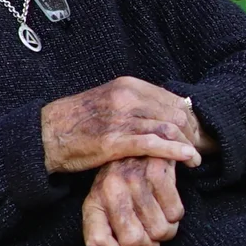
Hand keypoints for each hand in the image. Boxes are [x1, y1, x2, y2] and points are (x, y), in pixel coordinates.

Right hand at [41, 76, 210, 173]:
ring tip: (196, 159)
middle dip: (190, 133)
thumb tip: (165, 113)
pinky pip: (154, 144)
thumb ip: (136, 105)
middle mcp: (127, 97)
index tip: (194, 133)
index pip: (172, 98)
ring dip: (188, 145)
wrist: (46, 134)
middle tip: (199, 149)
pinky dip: (175, 152)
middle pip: (175, 113)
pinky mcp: (115, 141)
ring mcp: (121, 118)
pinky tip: (188, 160)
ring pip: (168, 128)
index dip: (188, 117)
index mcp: (128, 85)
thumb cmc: (79, 122)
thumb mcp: (109, 102)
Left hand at [82, 157, 183, 245]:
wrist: (143, 146)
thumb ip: (109, 236)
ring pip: (159, 231)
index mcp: (94, 202)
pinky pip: (175, 214)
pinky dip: (175, 216)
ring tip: (160, 219)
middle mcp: (110, 189)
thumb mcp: (107, 208)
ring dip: (165, 231)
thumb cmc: (125, 186)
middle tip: (150, 237)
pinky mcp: (157, 171)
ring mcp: (134, 179)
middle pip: (132, 241)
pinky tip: (168, 205)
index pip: (97, 242)